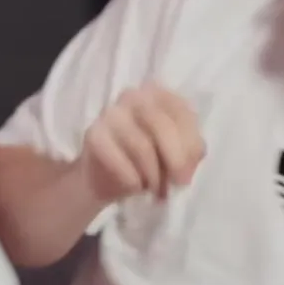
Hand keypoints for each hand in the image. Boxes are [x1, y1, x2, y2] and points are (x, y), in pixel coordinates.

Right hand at [76, 84, 205, 202]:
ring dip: (151, 173)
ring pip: (140, 144)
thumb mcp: (178, 154)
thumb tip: (186, 165)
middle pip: (159, 123)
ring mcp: (110, 113)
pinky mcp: (93, 134)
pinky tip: (134, 187)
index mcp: (159, 94)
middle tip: (177, 185)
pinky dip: (129, 176)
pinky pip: (115, 156)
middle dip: (174, 159)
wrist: (106, 179)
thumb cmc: (149, 161)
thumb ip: (190, 151)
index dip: (189, 144)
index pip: (181, 112)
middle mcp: (133, 96)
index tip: (188, 174)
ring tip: (154, 189)